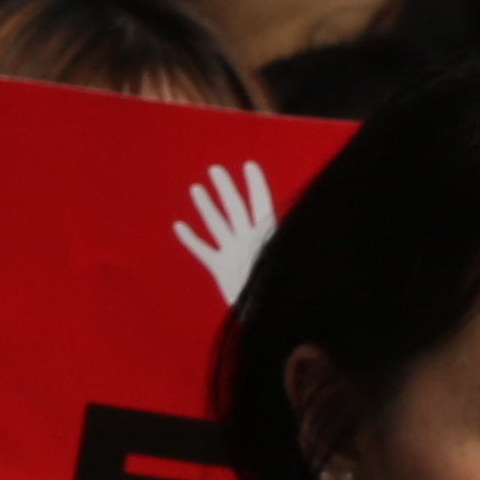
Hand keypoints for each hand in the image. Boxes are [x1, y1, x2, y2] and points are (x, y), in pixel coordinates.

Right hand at [173, 160, 280, 307]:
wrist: (267, 314)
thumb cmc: (281, 290)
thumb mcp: (285, 260)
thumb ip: (285, 244)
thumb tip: (299, 223)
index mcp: (266, 236)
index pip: (261, 204)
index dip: (256, 185)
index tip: (249, 165)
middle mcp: (248, 240)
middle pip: (235, 208)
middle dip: (226, 188)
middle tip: (215, 169)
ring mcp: (232, 253)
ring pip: (217, 224)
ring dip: (206, 206)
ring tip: (196, 188)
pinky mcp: (220, 268)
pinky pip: (203, 251)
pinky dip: (191, 239)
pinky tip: (179, 226)